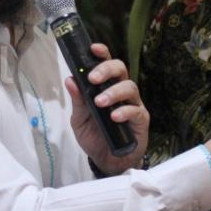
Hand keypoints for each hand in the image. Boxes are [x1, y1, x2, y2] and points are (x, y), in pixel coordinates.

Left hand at [64, 43, 148, 174]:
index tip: (93, 49)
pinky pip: (136, 110)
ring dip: (113, 92)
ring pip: (130, 87)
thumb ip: (77, 101)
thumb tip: (70, 79)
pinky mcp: (141, 120)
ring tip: (100, 102)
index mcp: (106, 87)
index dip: (102, 54)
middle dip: (106, 69)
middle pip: (121, 69)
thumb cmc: (94, 136)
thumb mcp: (79, 119)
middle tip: (93, 78)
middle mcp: (121, 91)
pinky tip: (113, 117)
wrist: (106, 161)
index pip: (107, 64)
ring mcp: (133, 104)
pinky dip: (124, 111)